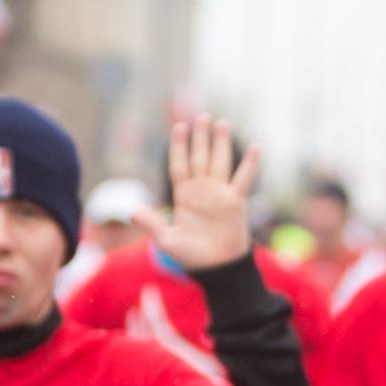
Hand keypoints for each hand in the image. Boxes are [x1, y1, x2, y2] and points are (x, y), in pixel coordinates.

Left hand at [132, 114, 258, 270]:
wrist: (217, 268)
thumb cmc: (192, 256)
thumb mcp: (168, 240)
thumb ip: (152, 224)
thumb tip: (132, 211)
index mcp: (184, 197)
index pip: (179, 166)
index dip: (178, 147)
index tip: (178, 127)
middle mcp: (202, 191)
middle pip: (200, 158)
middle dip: (200, 138)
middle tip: (201, 117)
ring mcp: (220, 194)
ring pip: (220, 162)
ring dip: (221, 143)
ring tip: (221, 123)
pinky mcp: (236, 202)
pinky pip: (243, 179)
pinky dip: (249, 164)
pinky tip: (254, 147)